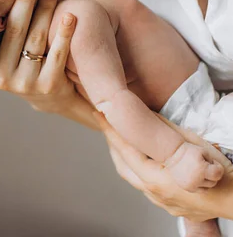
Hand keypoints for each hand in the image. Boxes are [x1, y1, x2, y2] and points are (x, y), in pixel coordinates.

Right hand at [0, 0, 77, 113]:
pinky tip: (69, 16)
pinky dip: (63, 33)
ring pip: (36, 40)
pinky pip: (57, 55)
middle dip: (23, 2)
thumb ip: (1, 27)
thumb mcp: (4, 50)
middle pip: (14, 34)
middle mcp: (2, 79)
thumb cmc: (21, 59)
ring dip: (44, 10)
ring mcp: (26, 84)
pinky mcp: (49, 85)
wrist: (49, 94)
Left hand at [94, 112, 232, 221]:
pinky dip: (139, 167)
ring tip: (121, 137)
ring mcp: (162, 202)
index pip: (125, 150)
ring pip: (133, 176)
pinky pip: (147, 184)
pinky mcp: (171, 205)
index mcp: (155, 178)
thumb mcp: (191, 144)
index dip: (110, 130)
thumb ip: (165, 132)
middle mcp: (154, 193)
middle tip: (107, 124)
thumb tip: (147, 118)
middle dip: (113, 143)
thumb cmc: (219, 174)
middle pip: (123, 165)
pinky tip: (144, 158)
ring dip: (125, 156)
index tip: (100, 114)